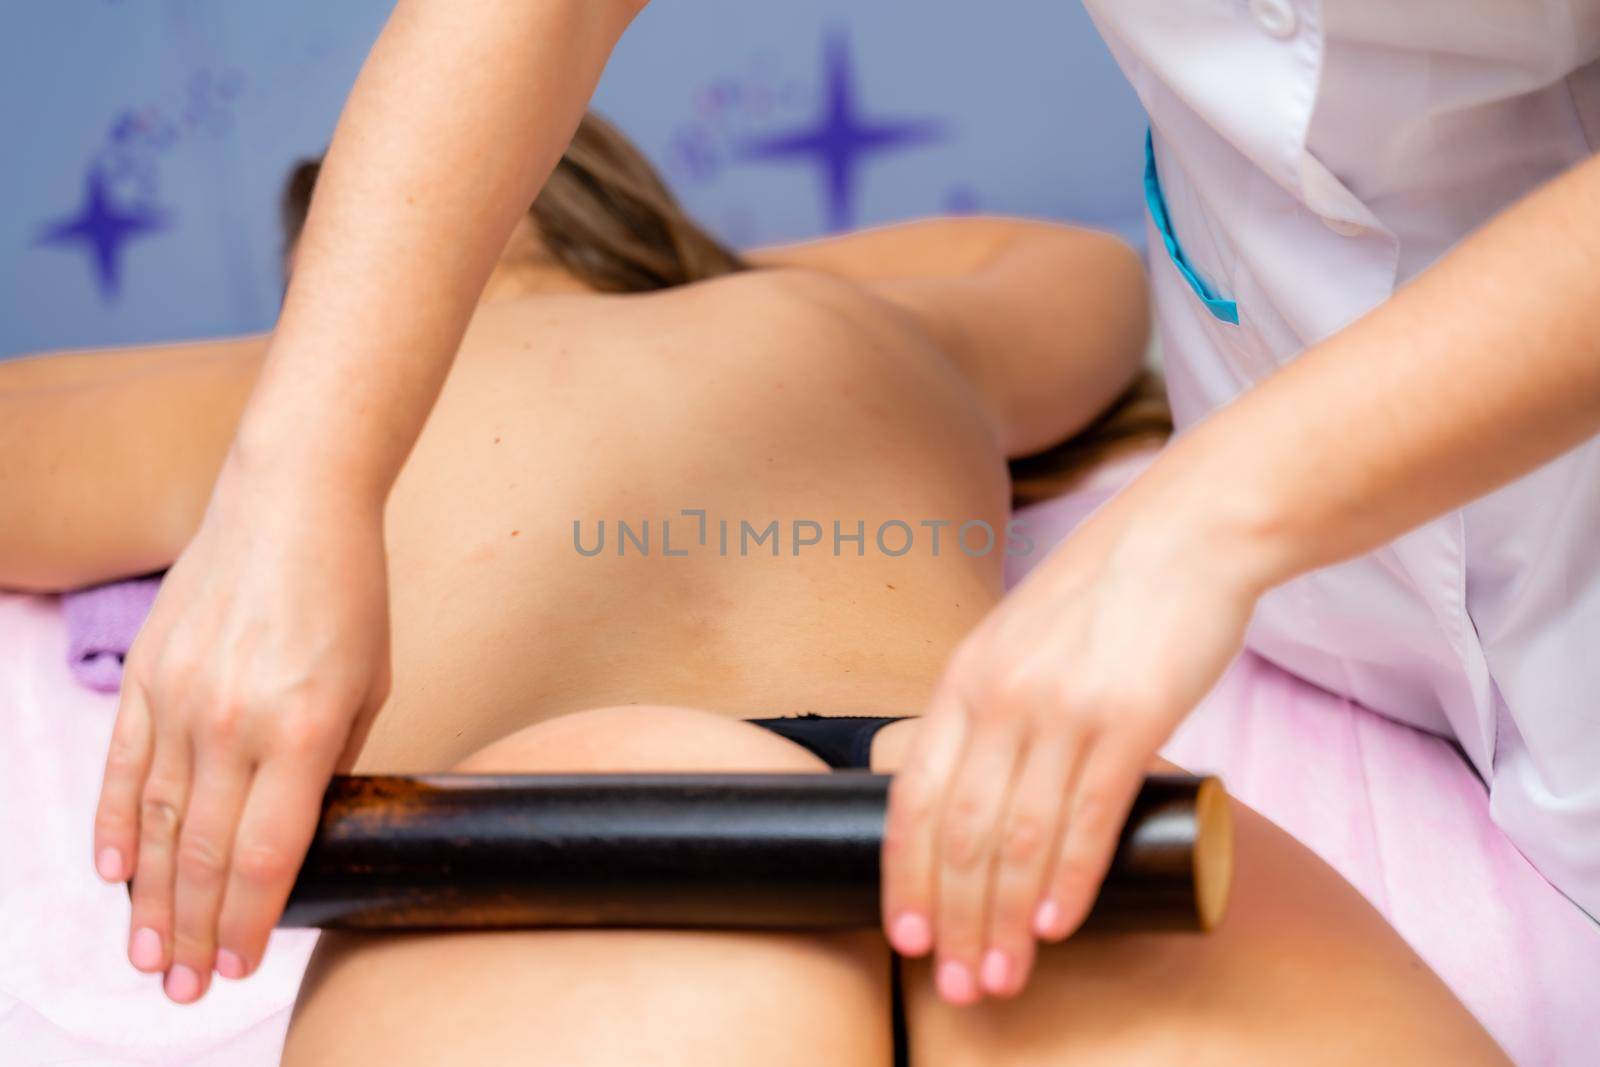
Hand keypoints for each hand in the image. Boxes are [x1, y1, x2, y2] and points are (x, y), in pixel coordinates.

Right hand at [92, 456, 390, 1003]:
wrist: (292, 502)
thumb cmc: (349, 594)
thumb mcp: (369, 685)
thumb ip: (334, 763)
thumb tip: (305, 830)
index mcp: (305, 727)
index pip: (268, 852)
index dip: (253, 919)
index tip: (243, 964)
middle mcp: (235, 719)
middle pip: (207, 852)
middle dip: (197, 929)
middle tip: (187, 987)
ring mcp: (181, 696)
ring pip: (159, 822)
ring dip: (152, 898)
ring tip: (149, 955)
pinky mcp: (147, 675)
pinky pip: (123, 766)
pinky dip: (118, 825)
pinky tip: (116, 874)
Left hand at [881, 468, 1269, 1003]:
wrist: (1186, 537)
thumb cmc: (1106, 599)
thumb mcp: (1018, 645)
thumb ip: (992, 711)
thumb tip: (980, 797)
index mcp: (963, 680)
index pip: (914, 798)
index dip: (905, 876)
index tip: (905, 937)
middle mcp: (999, 695)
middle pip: (961, 832)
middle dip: (954, 919)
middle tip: (959, 984)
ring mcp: (1062, 706)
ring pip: (1018, 837)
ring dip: (1007, 919)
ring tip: (1003, 975)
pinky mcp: (1131, 715)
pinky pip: (1088, 815)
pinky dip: (1069, 880)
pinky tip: (1058, 925)